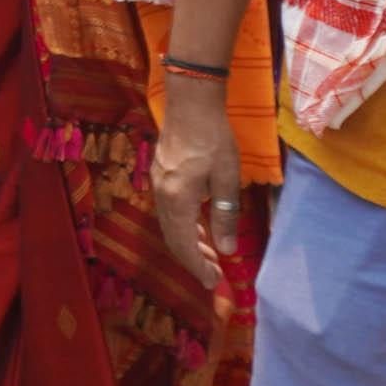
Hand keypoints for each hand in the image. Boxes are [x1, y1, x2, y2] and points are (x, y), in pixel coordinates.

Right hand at [151, 71, 244, 292]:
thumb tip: (226, 250)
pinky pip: (170, 211)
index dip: (197, 266)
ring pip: (170, 225)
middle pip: (173, 238)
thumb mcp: (226, 178)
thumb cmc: (213, 139)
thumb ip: (225, 215)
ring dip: (189, 243)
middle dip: (193, 259)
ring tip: (210, 255)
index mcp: (178, 200)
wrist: (190, 103)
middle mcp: (163, 196)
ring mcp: (159, 184)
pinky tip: (199, 227)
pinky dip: (184, 227)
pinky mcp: (162, 175)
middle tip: (213, 275)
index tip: (212, 283)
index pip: (184, 244)